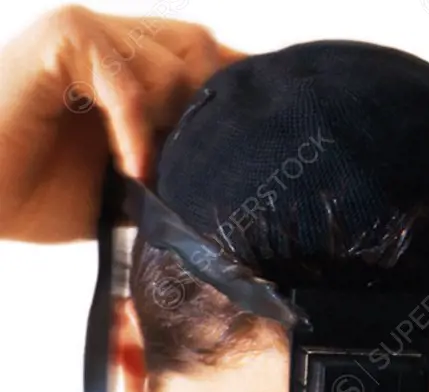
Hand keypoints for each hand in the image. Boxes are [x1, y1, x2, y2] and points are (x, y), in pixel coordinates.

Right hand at [0, 4, 244, 241]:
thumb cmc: (31, 192)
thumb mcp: (123, 192)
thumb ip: (169, 175)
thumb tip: (230, 193)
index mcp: (131, 70)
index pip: (205, 63)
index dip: (237, 94)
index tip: (269, 140)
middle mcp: (114, 41)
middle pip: (201, 51)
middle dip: (212, 109)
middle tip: (207, 166)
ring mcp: (88, 33)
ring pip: (173, 61)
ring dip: (175, 124)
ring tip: (155, 178)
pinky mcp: (61, 39)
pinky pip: (124, 78)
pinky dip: (136, 128)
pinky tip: (133, 170)